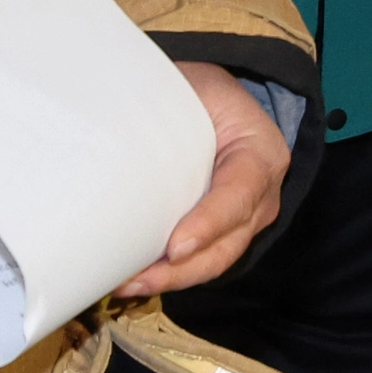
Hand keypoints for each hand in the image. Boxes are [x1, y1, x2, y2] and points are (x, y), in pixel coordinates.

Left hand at [118, 61, 287, 298]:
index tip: (175, 247)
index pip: (240, 194)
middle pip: (228, 245)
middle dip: (182, 270)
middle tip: (137, 279)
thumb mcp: (198, 88)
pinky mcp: (221, 234)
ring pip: (214, 262)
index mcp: (260, 154)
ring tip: (128, 284)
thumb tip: (110, 133)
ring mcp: (244, 221)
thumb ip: (170, 110)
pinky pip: (200, 263)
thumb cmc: (205, 94)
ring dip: (171, 280)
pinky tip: (134, 278)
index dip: (210, 223)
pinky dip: (169, 275)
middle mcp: (261, 197)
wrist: (219, 105)